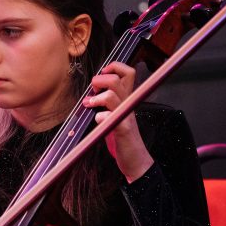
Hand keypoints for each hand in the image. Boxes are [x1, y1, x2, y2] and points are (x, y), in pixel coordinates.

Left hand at [82, 61, 152, 182]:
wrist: (135, 159)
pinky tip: (97, 123)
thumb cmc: (122, 137)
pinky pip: (109, 118)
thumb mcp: (115, 115)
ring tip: (90, 105)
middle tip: (93, 92)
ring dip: (96, 98)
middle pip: (116, 80)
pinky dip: (99, 118)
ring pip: (111, 95)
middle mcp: (128, 104)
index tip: (102, 73)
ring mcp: (126, 116)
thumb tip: (90, 94)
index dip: (114, 67)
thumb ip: (107, 102)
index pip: (128, 72)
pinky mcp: (122, 130)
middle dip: (99, 81)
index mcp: (127, 98)